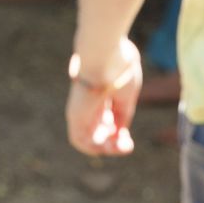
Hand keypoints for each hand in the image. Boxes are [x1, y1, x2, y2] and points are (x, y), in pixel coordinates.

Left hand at [66, 37, 142, 156]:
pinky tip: (108, 146)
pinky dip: (93, 148)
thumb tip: (120, 133)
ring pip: (88, 138)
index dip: (119, 133)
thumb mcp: (127, 94)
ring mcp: (81, 108)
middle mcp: (91, 101)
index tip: (129, 141)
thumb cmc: (120, 66)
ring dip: (105, 148)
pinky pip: (79, 140)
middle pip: (99, 129)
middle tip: (126, 146)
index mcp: (103, 92)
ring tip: (117, 146)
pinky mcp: (74, 113)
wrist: (105, 54)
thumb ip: (123, 113)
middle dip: (113, 143)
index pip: (108, 119)